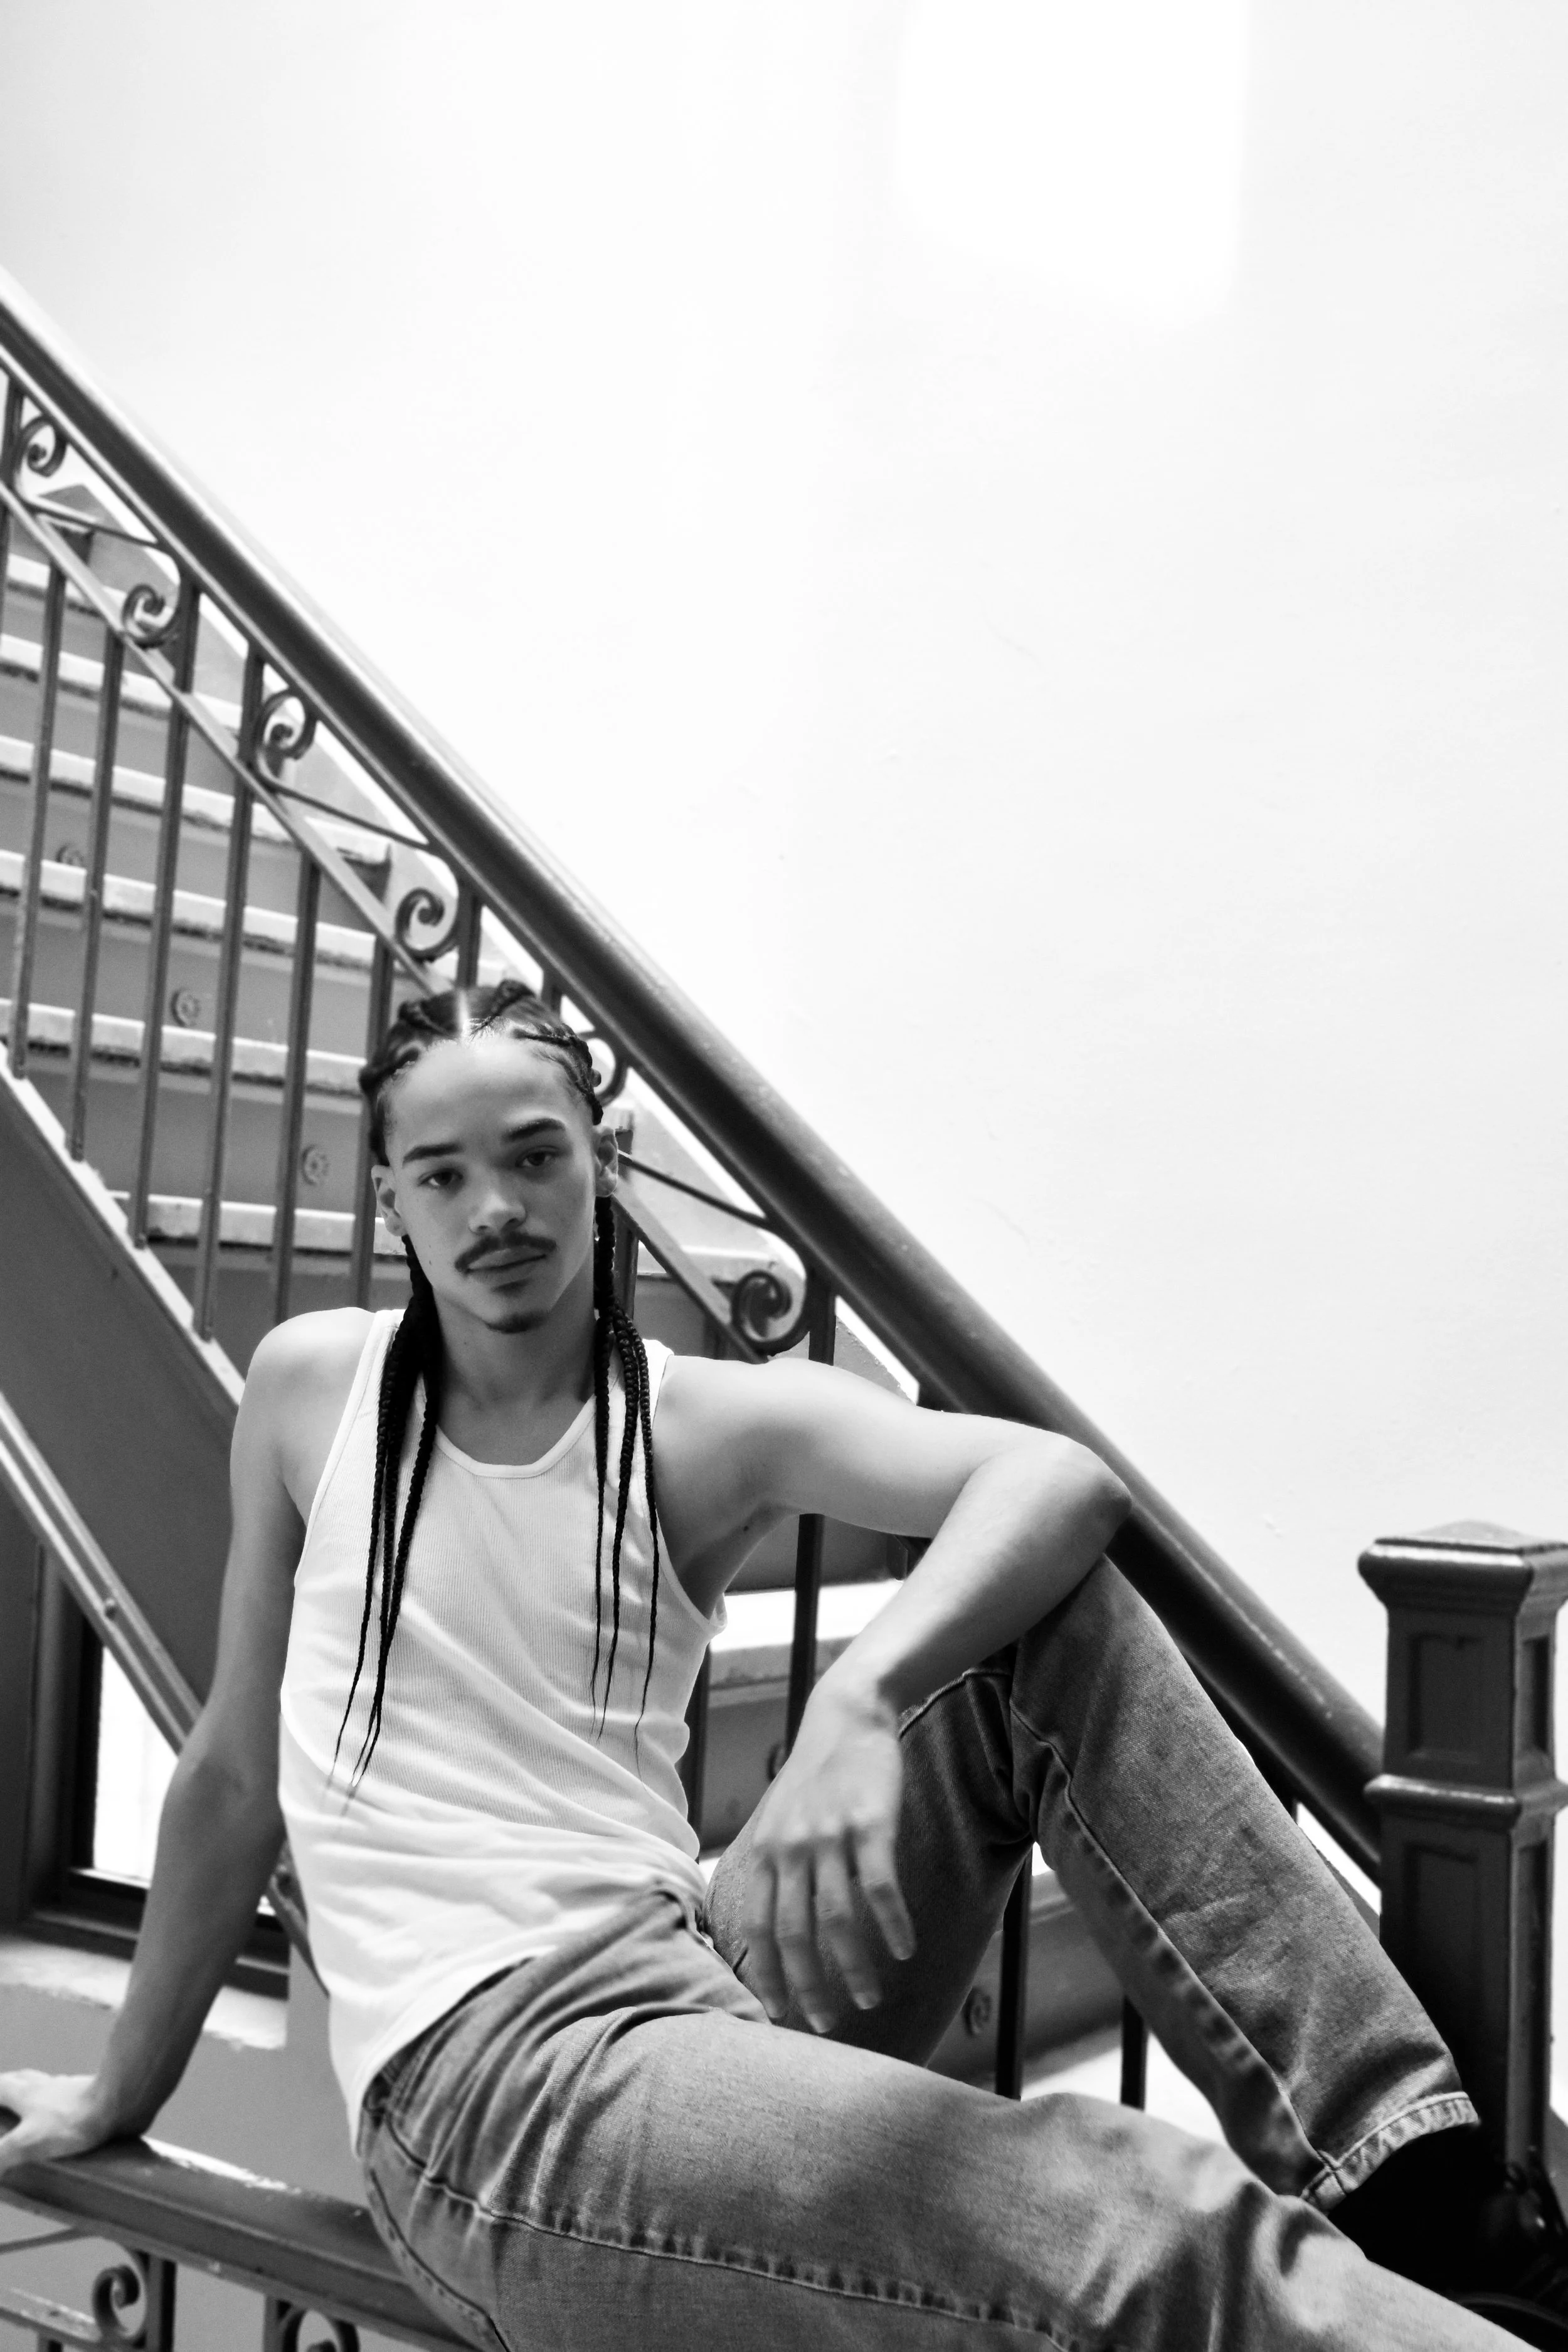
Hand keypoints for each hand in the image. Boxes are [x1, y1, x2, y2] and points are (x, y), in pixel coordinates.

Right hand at [0, 2072, 119, 2177]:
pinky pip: (72, 2100)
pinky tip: (67, 2123)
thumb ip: (1, 2154)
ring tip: (33, 2114)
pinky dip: (63, 2109)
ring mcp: (72, 2091)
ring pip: (48, 2088)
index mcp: (28, 2093)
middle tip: (4, 2100)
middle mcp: (48, 2087)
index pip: (1, 2086)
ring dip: (37, 2098)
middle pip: (23, 2080)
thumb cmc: (72, 2120)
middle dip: (10, 2088)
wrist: (120, 2102)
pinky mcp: (93, 2099)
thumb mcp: (27, 2142)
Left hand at [743, 1675, 915, 2032]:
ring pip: (838, 1918)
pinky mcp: (870, 1822)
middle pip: (794, 1934)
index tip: (778, 2015)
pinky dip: (892, 1924)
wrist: (846, 1716)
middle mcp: (791, 1848)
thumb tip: (764, 1932)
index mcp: (764, 1853)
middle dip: (808, 1986)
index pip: (757, 1929)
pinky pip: (880, 1886)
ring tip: (870, 1998)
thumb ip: (771, 1870)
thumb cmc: (813, 1777)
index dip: (767, 1976)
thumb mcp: (776, 1820)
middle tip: (826, 2023)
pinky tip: (905, 1950)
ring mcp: (830, 1835)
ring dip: (854, 1966)